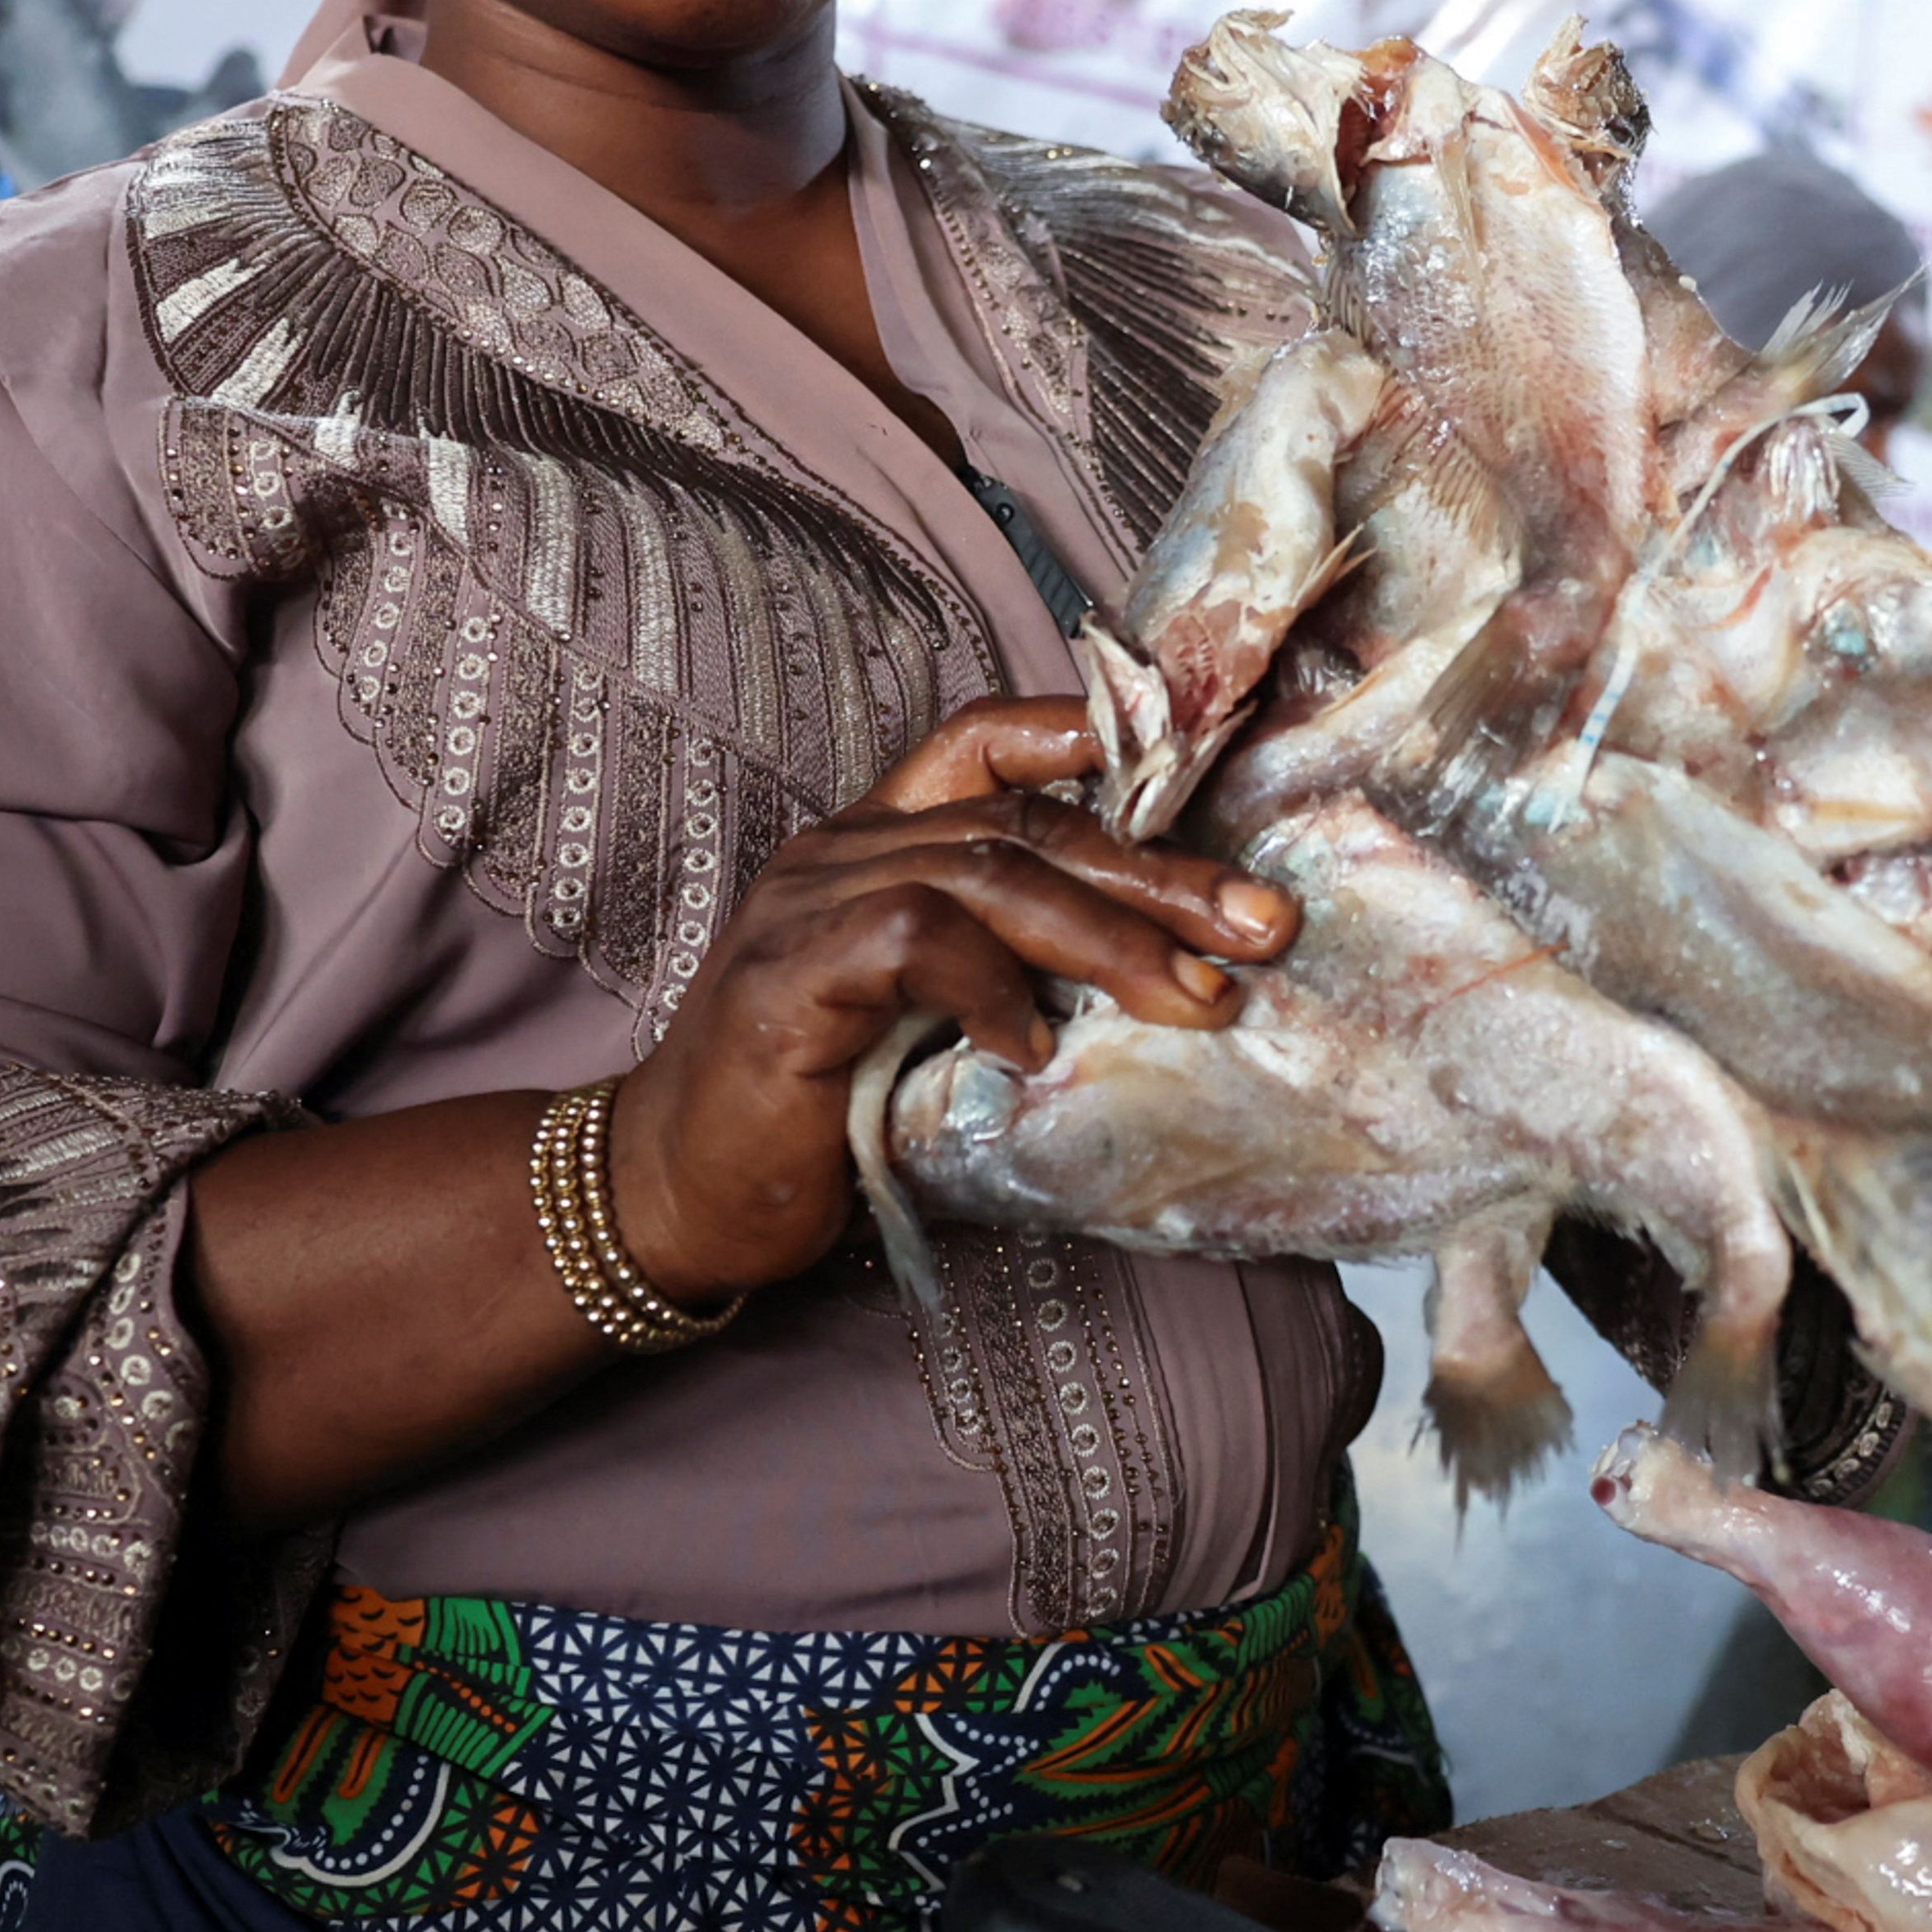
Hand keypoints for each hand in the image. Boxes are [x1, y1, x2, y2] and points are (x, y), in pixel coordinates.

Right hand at [610, 699, 1294, 1300]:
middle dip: (1158, 872)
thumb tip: (1165, 969)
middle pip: (1024, 820)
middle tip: (1259, 923)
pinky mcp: (786, 980)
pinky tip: (1034, 1046)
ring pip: (987, 872)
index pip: (984, 741)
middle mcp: (840, 853)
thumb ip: (1007, 968)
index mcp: (875, 844)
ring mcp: (806, 907)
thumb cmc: (816, 1114)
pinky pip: (914, 941)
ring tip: (1192, 997)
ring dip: (1108, 935)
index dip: (1087, 734)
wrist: (672, 1197)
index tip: (1201, 762)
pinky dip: (991, 988)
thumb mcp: (929, 1019)